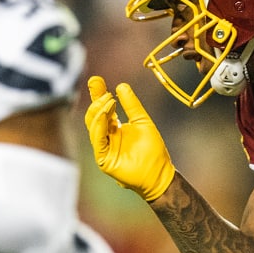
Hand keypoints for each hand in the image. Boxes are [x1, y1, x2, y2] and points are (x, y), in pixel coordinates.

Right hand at [84, 76, 175, 201]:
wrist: (160, 173)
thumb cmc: (153, 150)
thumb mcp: (142, 121)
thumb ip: (132, 105)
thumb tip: (121, 85)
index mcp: (114, 128)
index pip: (102, 108)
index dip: (98, 94)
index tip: (96, 79)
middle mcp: (106, 137)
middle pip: (94, 115)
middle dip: (94, 99)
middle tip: (97, 84)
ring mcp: (104, 148)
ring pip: (93, 126)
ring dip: (98, 110)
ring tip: (107, 98)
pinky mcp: (104, 159)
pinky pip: (98, 140)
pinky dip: (100, 125)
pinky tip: (106, 113)